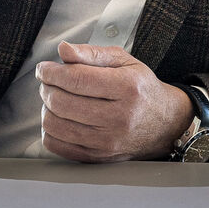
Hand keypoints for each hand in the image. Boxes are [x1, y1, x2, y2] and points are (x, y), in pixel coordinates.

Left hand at [34, 40, 191, 162]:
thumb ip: (91, 53)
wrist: (165, 124)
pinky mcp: (98, 158)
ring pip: (55, 125)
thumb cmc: (141, 88)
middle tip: (49, 82)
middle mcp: (119, 118)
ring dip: (46, 108)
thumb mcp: (123, 61)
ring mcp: (108, 142)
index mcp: (127, 88)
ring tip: (55, 99)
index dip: (51, 72)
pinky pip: (57, 146)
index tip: (43, 69)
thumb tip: (63, 49)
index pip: (76, 79)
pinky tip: (60, 118)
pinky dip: (50, 130)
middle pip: (62, 103)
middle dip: (47, 88)